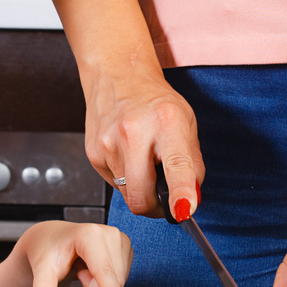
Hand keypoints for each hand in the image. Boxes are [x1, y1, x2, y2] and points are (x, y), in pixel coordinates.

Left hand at [18, 220, 132, 286]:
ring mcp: (120, 239)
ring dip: (100, 283)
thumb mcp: (42, 268)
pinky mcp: (125, 246)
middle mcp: (110, 234)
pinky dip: (107, 278)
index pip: (104, 271)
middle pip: (113, 280)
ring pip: (119, 281)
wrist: (54, 237)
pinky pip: (122, 276)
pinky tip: (94, 265)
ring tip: (84, 267)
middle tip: (78, 273)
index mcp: (89, 235)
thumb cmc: (49, 250)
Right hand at [83, 64, 202, 220]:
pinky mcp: (93, 154)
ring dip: (140, 189)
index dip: (181, 192)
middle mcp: (134, 132)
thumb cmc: (155, 101)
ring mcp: (109, 144)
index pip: (176, 164)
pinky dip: (125, 179)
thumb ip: (192, 164)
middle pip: (141, 197)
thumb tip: (190, 201)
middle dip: (155, 208)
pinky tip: (128, 156)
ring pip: (127, 195)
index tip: (184, 211)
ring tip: (144, 162)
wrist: (117, 76)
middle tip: (164, 198)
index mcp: (166, 121)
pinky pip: (114, 185)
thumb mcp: (186, 123)